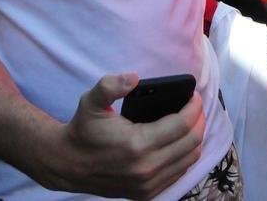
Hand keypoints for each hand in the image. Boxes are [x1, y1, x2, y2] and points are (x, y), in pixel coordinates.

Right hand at [46, 73, 204, 199]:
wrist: (67, 164)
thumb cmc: (83, 130)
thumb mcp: (91, 101)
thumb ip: (111, 85)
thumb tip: (134, 78)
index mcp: (137, 145)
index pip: (182, 125)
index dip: (194, 108)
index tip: (194, 96)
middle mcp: (146, 168)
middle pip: (191, 142)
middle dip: (199, 120)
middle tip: (195, 107)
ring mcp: (147, 185)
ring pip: (189, 159)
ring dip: (195, 138)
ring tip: (191, 121)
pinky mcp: (146, 194)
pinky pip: (178, 174)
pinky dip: (185, 156)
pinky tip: (181, 141)